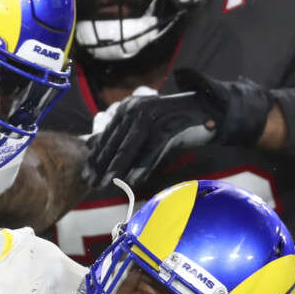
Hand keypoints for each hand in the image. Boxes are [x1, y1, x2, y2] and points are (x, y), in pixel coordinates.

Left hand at [87, 68, 271, 191]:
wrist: (208, 111)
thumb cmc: (173, 124)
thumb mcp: (145, 130)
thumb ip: (125, 139)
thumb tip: (98, 154)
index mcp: (127, 108)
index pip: (106, 136)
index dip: (96, 157)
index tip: (86, 175)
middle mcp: (136, 108)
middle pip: (115, 143)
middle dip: (103, 166)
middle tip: (93, 184)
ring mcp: (153, 115)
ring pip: (130, 147)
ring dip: (118, 168)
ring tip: (108, 185)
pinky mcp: (169, 124)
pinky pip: (152, 150)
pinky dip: (142, 166)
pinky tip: (133, 181)